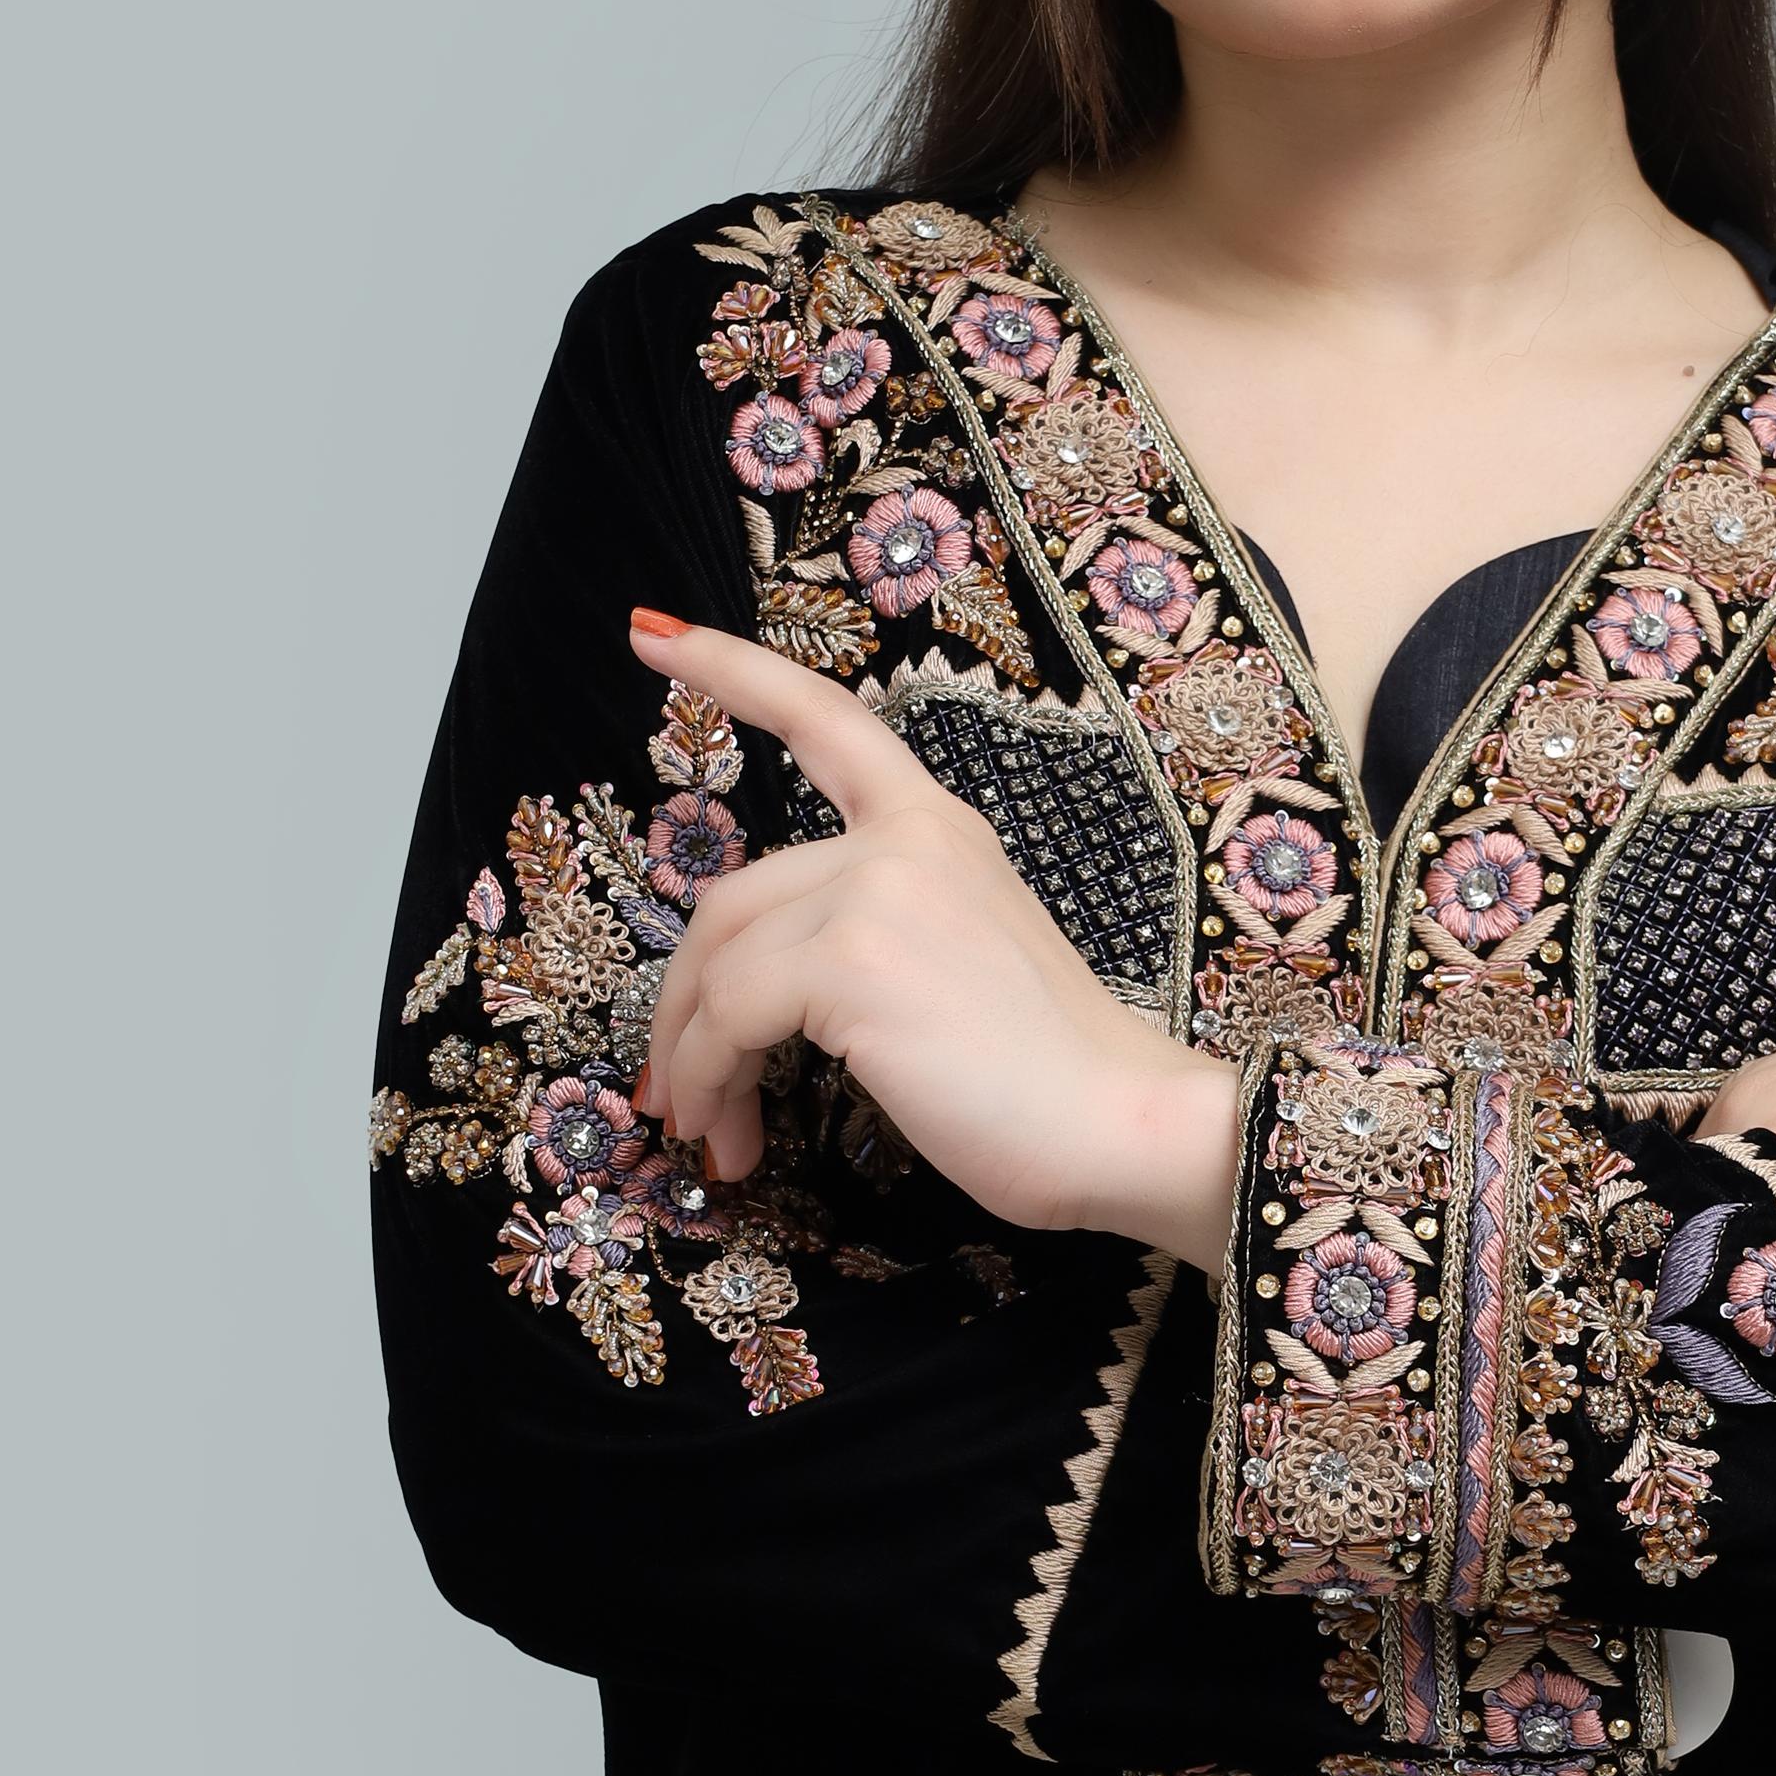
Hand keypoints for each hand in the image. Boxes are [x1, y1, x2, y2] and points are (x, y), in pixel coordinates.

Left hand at [623, 611, 1242, 1264]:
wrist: (1123, 1126)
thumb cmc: (1048, 1078)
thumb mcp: (954, 969)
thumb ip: (869, 940)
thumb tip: (751, 1001)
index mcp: (937, 828)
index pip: (825, 720)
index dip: (731, 671)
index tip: (653, 636)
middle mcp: (905, 839)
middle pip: (732, 896)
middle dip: (684, 998)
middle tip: (674, 1086)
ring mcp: (876, 892)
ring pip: (719, 965)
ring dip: (693, 1059)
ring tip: (708, 1133)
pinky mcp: (849, 960)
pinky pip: (728, 1017)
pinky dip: (708, 1081)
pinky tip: (732, 1139)